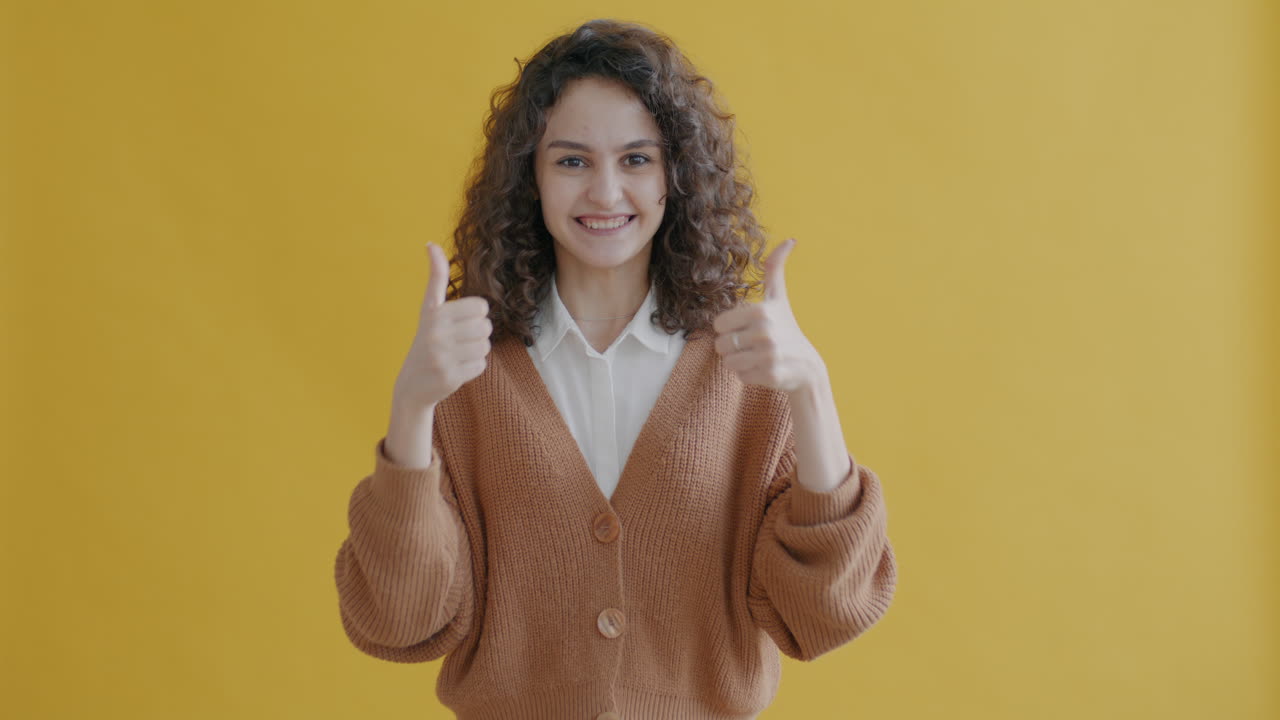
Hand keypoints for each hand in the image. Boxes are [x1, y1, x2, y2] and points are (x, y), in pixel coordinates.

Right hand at [393, 243, 492, 408]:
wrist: (412, 385)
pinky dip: (473, 369)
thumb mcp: (429, 308)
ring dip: (476, 352)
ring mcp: (441, 355)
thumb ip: (435, 278)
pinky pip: (481, 365)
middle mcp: (435, 332)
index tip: (460, 322)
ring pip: (485, 346)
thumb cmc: (427, 340)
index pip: (481, 307)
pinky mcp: (449, 376)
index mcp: (434, 312)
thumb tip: (431, 243)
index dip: (476, 315)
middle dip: (477, 335)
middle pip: (486, 327)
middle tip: (458, 342)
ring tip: (457, 355)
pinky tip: (456, 369)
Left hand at [712, 238, 824, 394]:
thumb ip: (776, 269)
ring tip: (757, 357)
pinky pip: (740, 377)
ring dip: (739, 362)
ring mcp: (768, 355)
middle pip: (719, 345)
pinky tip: (764, 369)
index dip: (729, 329)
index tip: (746, 329)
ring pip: (727, 362)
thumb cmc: (787, 328)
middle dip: (732, 348)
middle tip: (752, 346)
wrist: (807, 366)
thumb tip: (789, 240)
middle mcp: (764, 332)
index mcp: (760, 311)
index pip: (718, 324)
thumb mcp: (779, 298)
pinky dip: (749, 376)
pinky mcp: (770, 375)